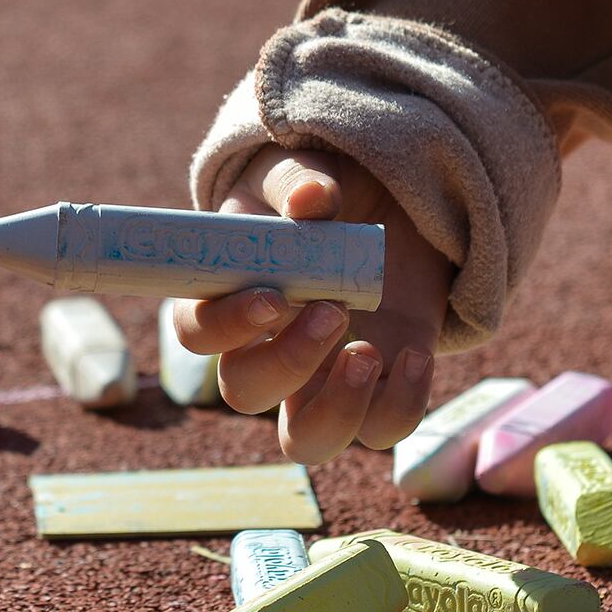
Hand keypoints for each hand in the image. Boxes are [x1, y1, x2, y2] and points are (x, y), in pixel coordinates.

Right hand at [171, 148, 452, 463]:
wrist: (384, 206)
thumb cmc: (322, 191)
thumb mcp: (304, 169)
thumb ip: (299, 181)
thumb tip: (312, 200)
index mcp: (230, 298)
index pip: (197, 334)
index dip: (225, 327)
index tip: (274, 297)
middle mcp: (265, 351)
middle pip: (245, 392)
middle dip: (286, 362)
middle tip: (332, 310)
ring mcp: (322, 379)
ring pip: (305, 441)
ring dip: (334, 410)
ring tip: (365, 352)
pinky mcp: (380, 387)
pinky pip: (382, 430)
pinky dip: (401, 403)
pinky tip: (413, 353)